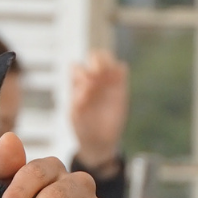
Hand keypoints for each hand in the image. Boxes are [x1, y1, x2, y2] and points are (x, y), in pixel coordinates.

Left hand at [70, 50, 128, 171]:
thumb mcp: (75, 117)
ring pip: (108, 58)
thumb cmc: (82, 128)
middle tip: (97, 76)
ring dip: (108, 63)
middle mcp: (92, 79)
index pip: (76, 66)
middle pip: (94, 56)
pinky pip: (121, 68)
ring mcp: (106, 81)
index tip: (85, 85)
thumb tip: (85, 85)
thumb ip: (78, 101)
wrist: (99, 141)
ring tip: (107, 78)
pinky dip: (119, 70)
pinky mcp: (120, 86)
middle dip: (96, 61)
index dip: (80, 71)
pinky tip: (117, 83)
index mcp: (77, 85)